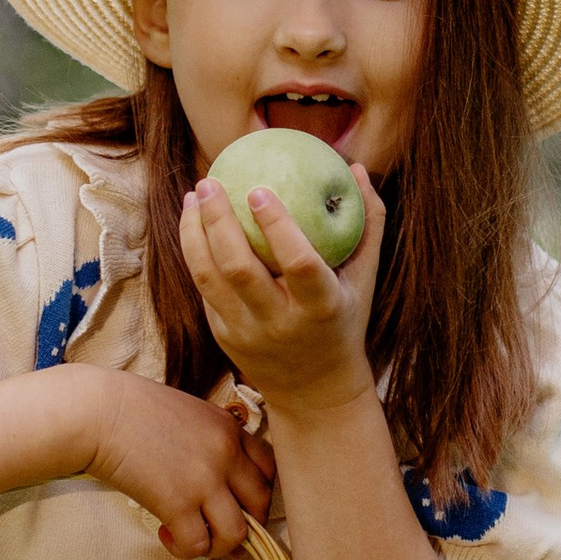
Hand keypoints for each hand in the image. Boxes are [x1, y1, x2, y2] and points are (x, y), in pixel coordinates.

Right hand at [85, 373, 273, 559]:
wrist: (97, 411)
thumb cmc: (132, 409)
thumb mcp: (187, 412)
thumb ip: (208, 440)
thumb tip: (211, 479)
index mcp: (229, 428)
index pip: (270, 468)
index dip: (257, 491)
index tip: (237, 501)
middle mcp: (226, 454)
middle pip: (262, 503)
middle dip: (245, 522)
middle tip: (216, 525)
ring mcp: (204, 479)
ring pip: (238, 533)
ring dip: (218, 545)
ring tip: (194, 537)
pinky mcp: (177, 502)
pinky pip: (199, 544)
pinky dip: (186, 549)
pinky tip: (166, 535)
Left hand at [180, 165, 383, 420]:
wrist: (315, 392)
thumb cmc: (344, 321)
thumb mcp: (364, 279)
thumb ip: (367, 224)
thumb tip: (355, 167)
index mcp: (321, 307)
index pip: (298, 262)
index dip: (277, 226)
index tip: (258, 189)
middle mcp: (280, 322)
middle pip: (239, 267)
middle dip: (218, 220)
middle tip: (210, 182)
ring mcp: (247, 332)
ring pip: (209, 278)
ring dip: (194, 233)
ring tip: (194, 196)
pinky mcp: (223, 336)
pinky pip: (204, 289)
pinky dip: (194, 253)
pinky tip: (193, 223)